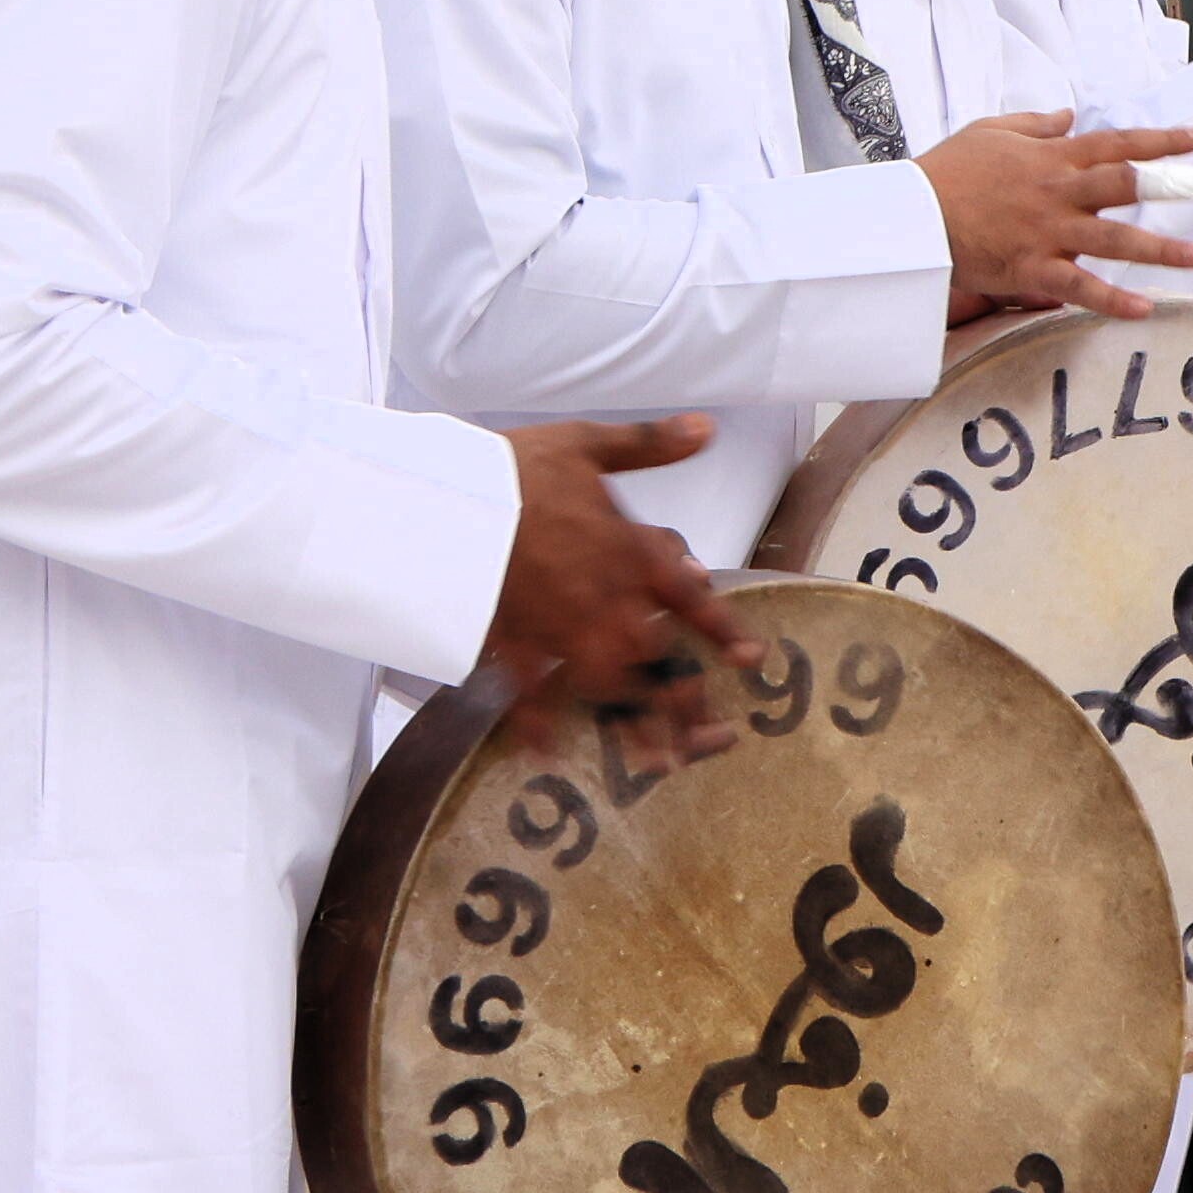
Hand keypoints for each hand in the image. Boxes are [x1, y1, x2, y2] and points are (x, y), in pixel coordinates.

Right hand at [486, 418, 756, 774]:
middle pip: (656, 658)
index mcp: (628, 550)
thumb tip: (705, 429)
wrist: (441, 496)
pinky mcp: (507, 642)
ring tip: (659, 763)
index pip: (689, 597)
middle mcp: (603, 597)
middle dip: (684, 699)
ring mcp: (557, 627)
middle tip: (712, 738)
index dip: (723, 629)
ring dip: (633, 724)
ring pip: (607, 685)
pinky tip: (547, 753)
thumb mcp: (588, 442)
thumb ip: (650, 444)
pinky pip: (528, 693)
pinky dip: (537, 724)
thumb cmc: (515, 468)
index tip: (750, 660)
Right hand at [918, 113, 1192, 320]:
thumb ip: (1036, 125)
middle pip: (1127, 185)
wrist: (911, 215)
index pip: (1118, 144)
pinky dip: (1111, 300)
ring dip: (1158, 249)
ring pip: (1112, 238)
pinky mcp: (1031, 269)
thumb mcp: (991, 131)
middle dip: (1175, 184)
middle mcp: (1058, 193)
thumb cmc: (948, 170)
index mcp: (1052, 157)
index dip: (1162, 140)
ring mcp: (1047, 232)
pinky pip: (1078, 287)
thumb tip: (1068, 115)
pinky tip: (1143, 310)